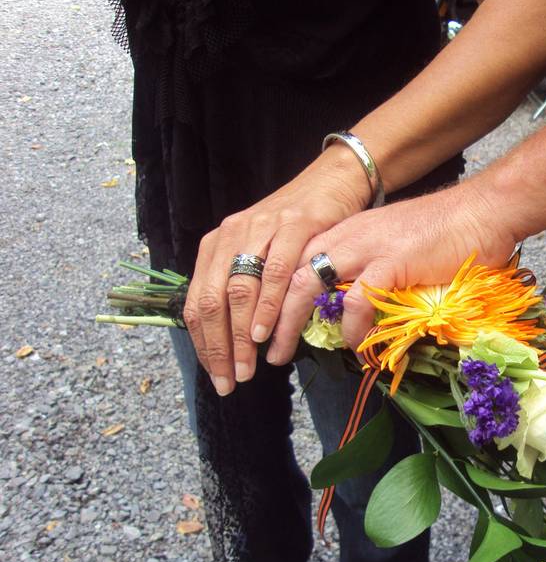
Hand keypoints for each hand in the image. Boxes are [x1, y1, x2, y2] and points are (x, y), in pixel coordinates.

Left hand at [183, 146, 370, 394]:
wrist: (333, 181)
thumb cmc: (301, 226)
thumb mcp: (263, 253)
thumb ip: (247, 287)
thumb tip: (237, 338)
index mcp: (217, 245)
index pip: (197, 302)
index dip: (204, 344)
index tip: (218, 376)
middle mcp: (231, 234)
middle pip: (211, 300)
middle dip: (219, 347)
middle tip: (232, 380)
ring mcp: (261, 227)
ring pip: (237, 289)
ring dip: (240, 335)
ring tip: (248, 367)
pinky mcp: (295, 224)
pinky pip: (275, 271)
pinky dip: (267, 305)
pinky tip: (266, 331)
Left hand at [266, 180, 518, 363]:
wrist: (483, 211)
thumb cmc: (446, 233)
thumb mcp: (393, 246)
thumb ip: (369, 268)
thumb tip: (356, 305)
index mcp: (344, 230)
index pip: (291, 259)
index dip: (269, 291)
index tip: (259, 323)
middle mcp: (346, 235)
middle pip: (287, 272)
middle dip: (266, 311)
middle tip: (258, 345)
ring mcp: (366, 246)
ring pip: (308, 284)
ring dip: (290, 323)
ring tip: (284, 353)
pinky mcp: (391, 261)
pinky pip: (357, 300)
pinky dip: (351, 329)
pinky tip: (356, 347)